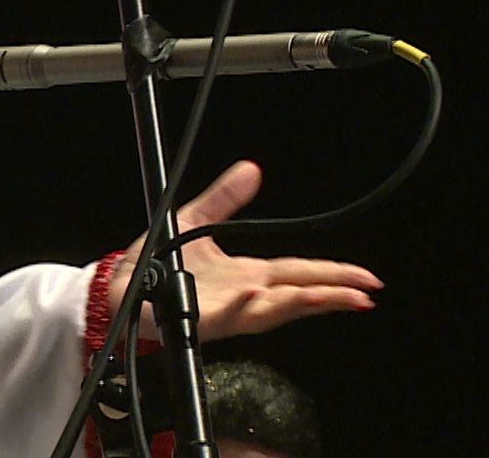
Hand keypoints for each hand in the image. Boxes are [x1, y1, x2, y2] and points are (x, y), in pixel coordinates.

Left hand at [108, 160, 381, 340]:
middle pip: (297, 295)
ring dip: (298, 303)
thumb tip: (251, 169)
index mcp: (249, 275)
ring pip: (269, 310)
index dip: (333, 274)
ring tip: (329, 296)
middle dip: (332, 293)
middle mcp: (244, 297)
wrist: (122, 287)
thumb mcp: (197, 219)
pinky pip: (222, 314)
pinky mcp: (198, 319)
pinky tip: (252, 294)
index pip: (300, 273)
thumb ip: (224, 198)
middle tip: (365, 293)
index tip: (365, 278)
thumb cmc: (159, 263)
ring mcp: (225, 311)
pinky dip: (240, 305)